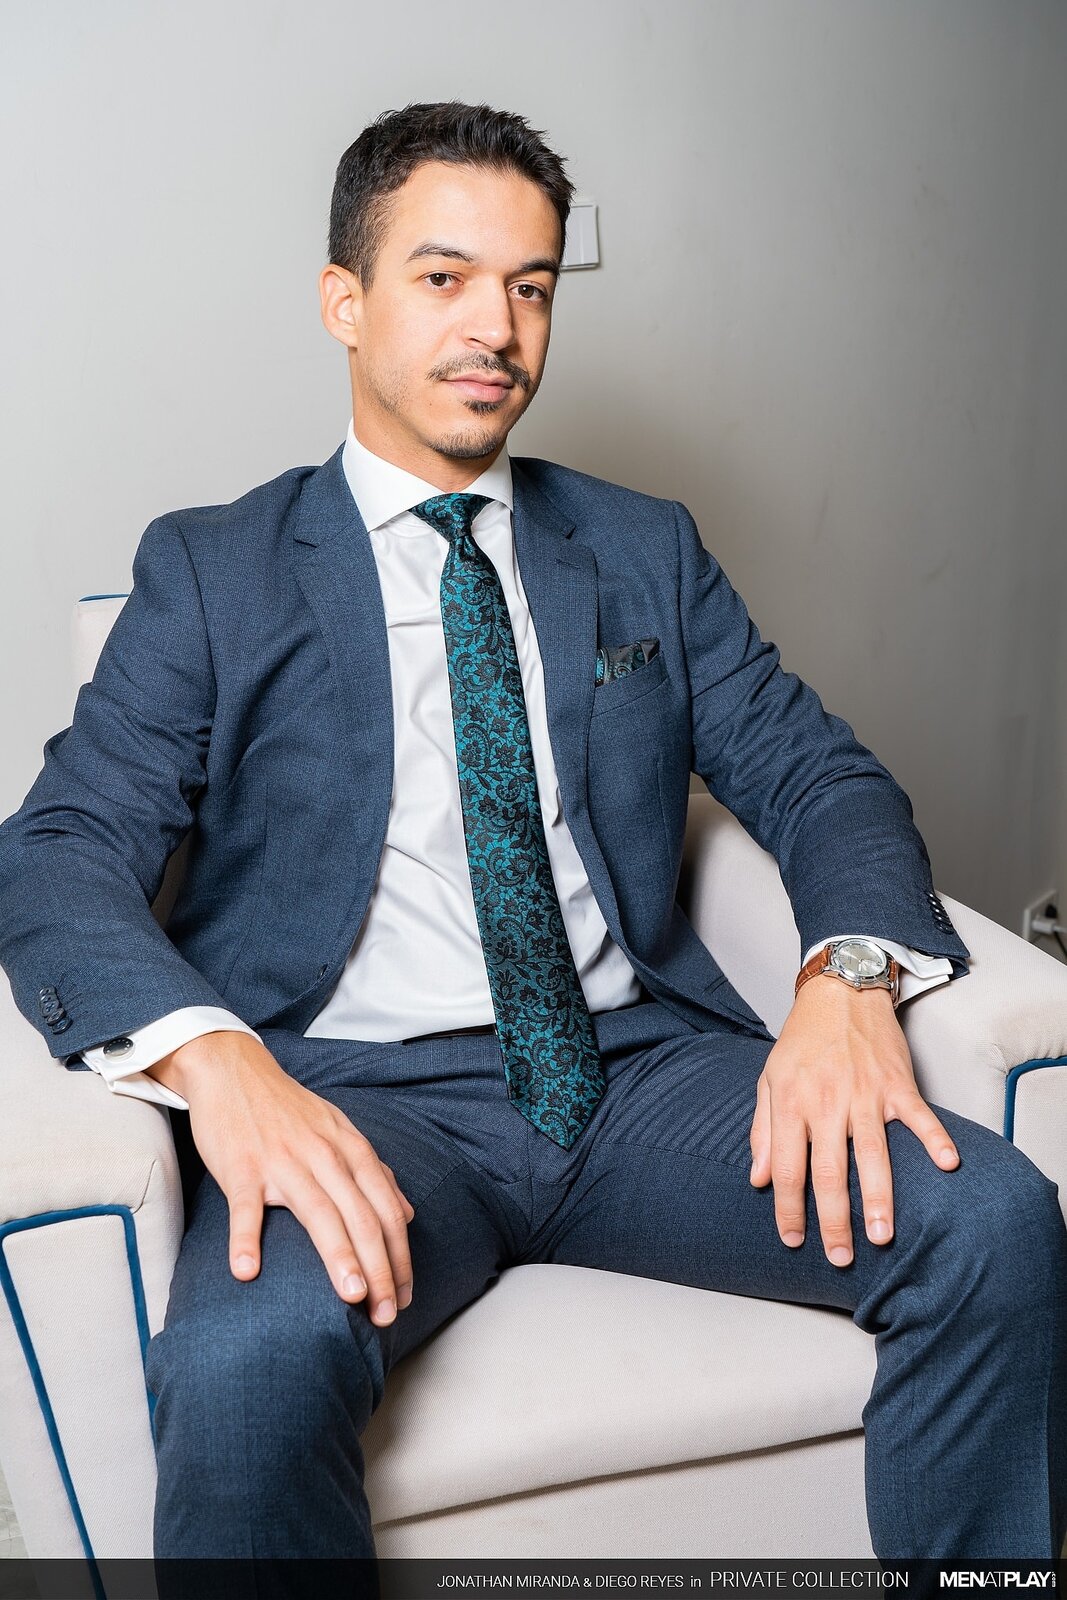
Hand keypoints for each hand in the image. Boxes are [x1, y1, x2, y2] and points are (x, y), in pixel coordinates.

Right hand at [146, 1031, 415, 1321]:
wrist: (234, 1070)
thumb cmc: (289, 1109)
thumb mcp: (340, 1131)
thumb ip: (374, 1172)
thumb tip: (408, 1212)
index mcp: (350, 1150)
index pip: (386, 1210)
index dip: (399, 1256)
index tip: (404, 1297)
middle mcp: (324, 1156)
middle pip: (361, 1218)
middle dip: (380, 1269)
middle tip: (386, 1314)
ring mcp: (282, 1160)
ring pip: (318, 1212)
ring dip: (337, 1256)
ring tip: (352, 1297)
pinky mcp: (241, 1166)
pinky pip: (245, 1207)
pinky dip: (246, 1239)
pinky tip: (247, 1271)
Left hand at [748, 977, 959, 1265]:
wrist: (839, 993)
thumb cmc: (801, 1041)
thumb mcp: (769, 1080)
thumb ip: (763, 1131)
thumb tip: (758, 1179)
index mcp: (792, 1103)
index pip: (788, 1168)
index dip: (788, 1208)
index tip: (794, 1240)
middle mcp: (828, 1102)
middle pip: (830, 1171)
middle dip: (835, 1219)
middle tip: (840, 1257)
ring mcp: (865, 1093)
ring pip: (873, 1153)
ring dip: (880, 1198)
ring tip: (883, 1235)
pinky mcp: (897, 1084)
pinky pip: (919, 1117)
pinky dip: (934, 1140)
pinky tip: (947, 1166)